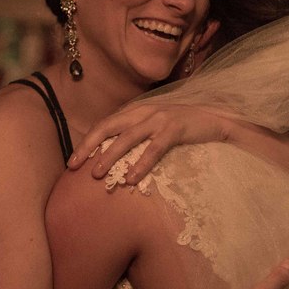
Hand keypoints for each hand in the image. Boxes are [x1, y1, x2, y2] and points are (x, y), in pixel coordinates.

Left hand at [68, 102, 232, 183]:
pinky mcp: (175, 128)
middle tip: (74, 167)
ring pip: (127, 138)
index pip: (104, 125)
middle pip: (108, 127)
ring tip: (97, 174)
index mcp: (136, 111)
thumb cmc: (182, 128)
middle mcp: (143, 111)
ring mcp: (159, 118)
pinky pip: (154, 148)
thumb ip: (136, 135)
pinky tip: (131, 178)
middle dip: (89, 147)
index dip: (87, 142)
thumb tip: (112, 156)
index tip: (72, 162)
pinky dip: (141, 163)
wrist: (216, 119)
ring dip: (110, 156)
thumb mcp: (154, 128)